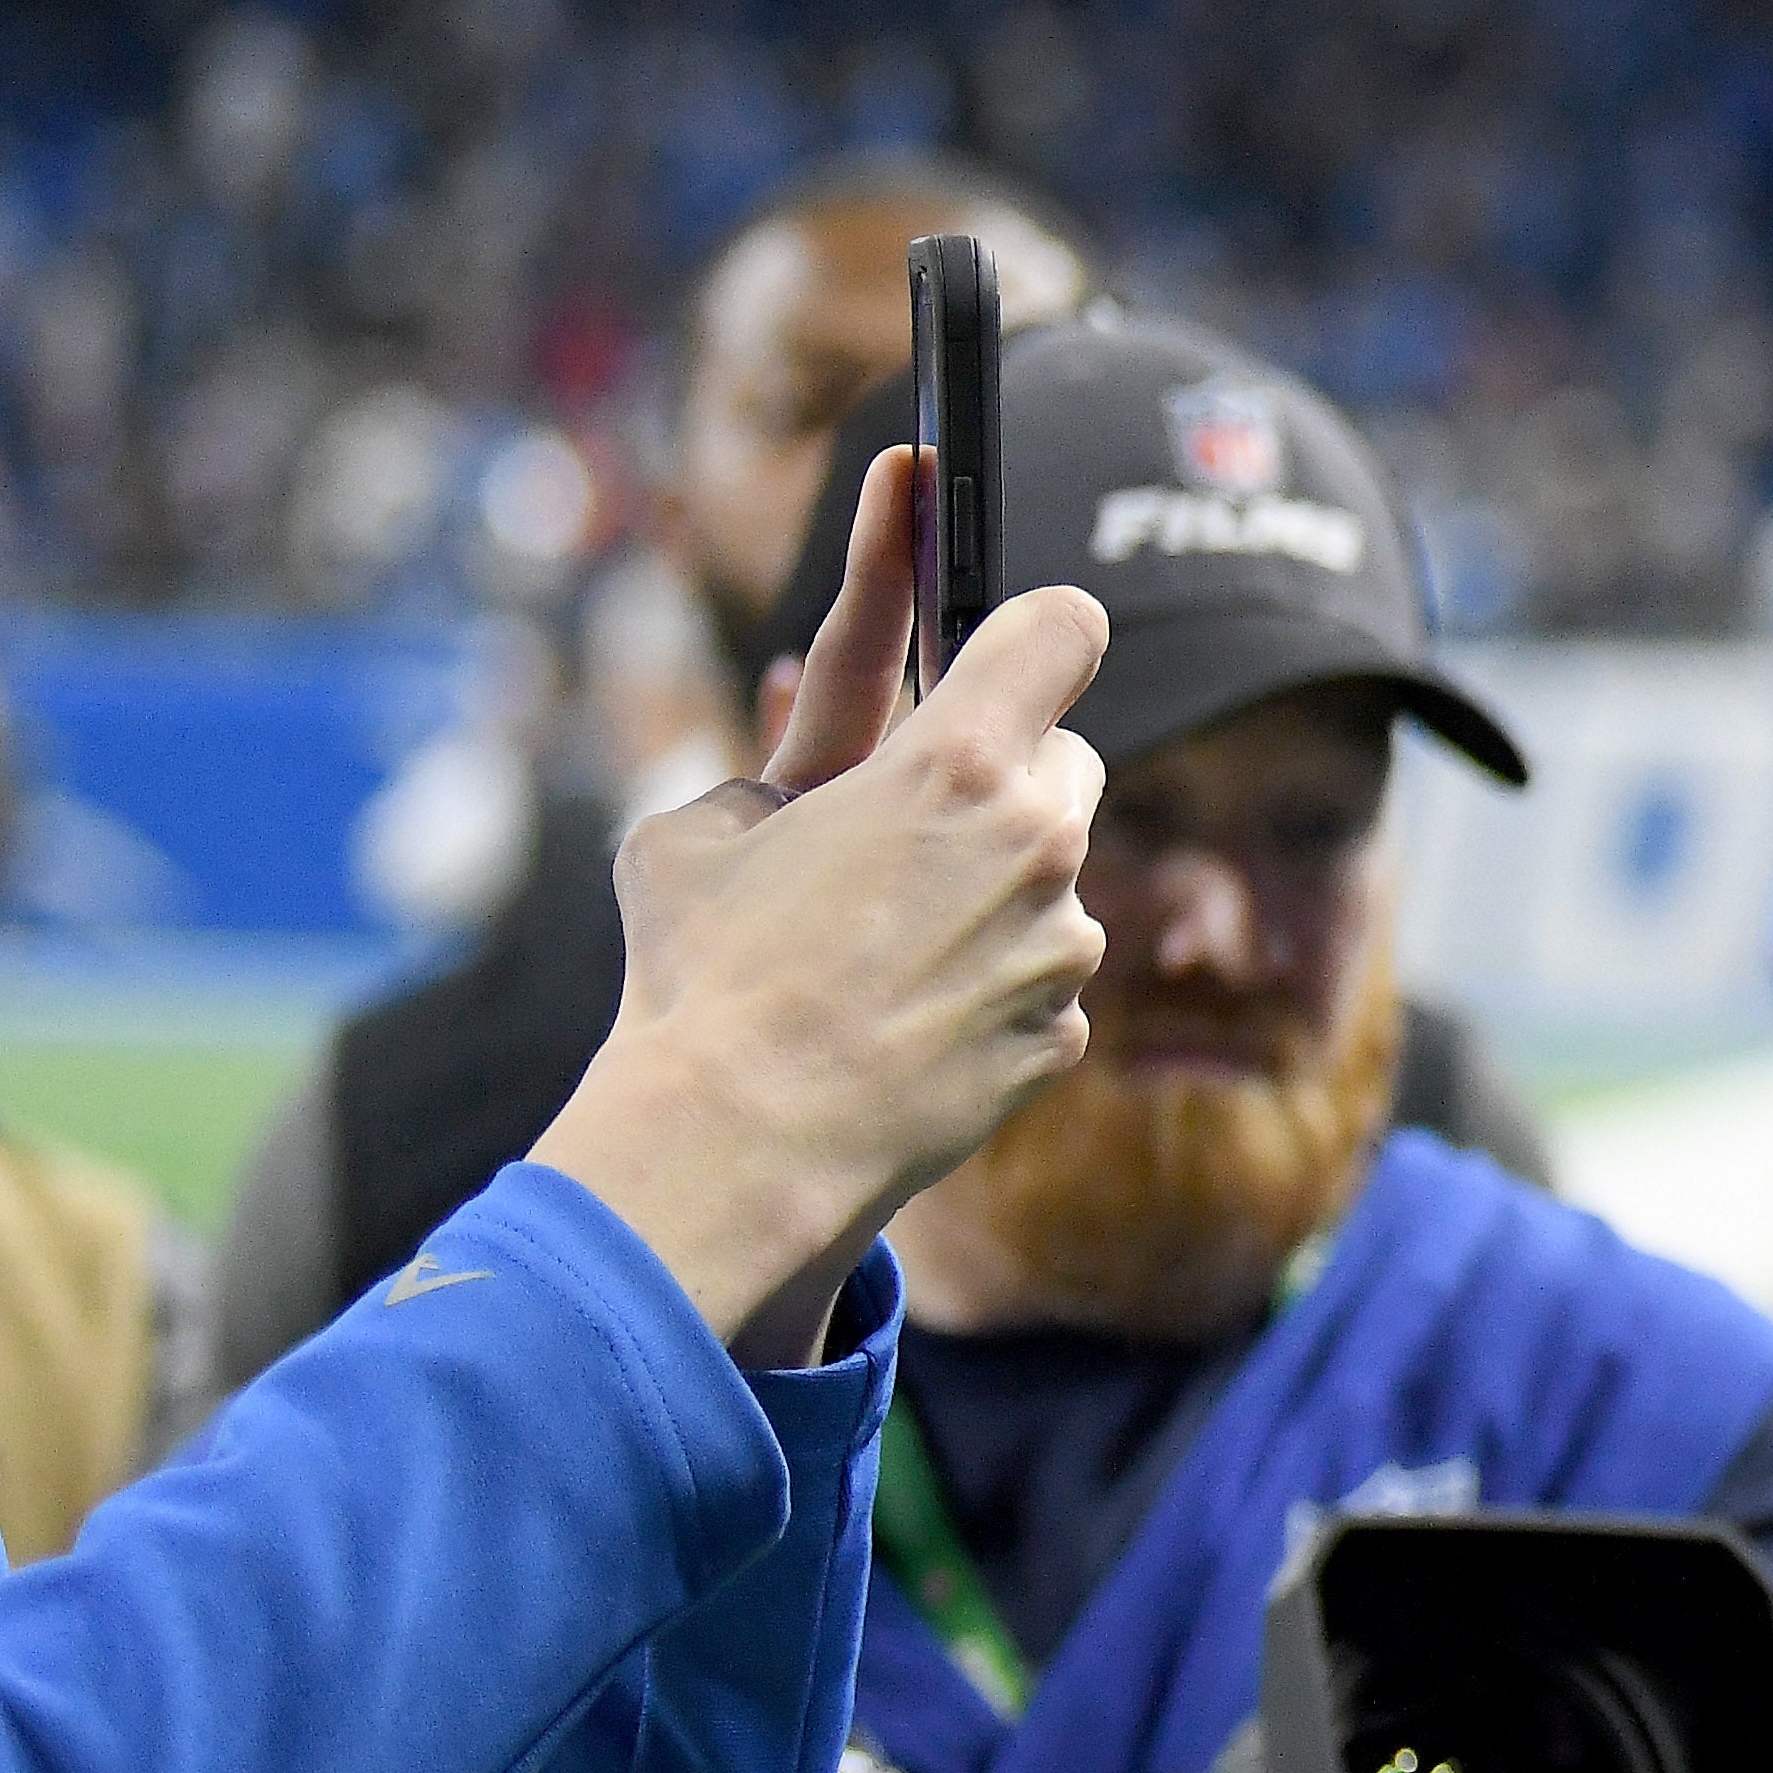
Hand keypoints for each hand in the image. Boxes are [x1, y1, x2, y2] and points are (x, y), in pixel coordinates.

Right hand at [528, 444, 1111, 1359]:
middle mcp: (1037, 841)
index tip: (1008, 647)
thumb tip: (805, 697)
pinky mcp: (1068, 1029)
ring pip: (1057, 874)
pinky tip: (908, 1017)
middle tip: (916, 817)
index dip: (1035, 632)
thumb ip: (790, 752)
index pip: (1063, 631)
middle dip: (1002, 774)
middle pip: (1066, 756)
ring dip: (996, 885)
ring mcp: (1064, 942)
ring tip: (886, 941)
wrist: (740, 1140)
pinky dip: (994, 980)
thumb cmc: (704, 974)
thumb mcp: (705, 824)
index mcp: (955, 763)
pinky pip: (1045, 975)